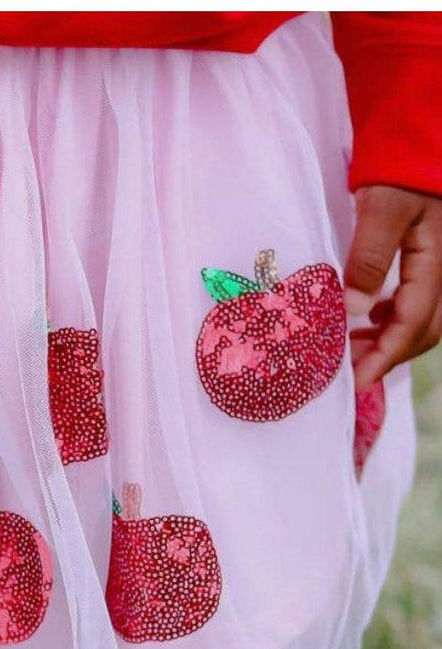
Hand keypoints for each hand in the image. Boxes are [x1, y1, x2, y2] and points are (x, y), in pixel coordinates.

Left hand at [344, 185, 441, 390]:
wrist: (419, 136)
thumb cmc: (401, 167)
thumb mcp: (381, 210)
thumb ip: (369, 258)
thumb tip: (354, 309)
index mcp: (437, 262)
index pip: (412, 326)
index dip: (383, 358)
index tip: (355, 382)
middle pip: (424, 331)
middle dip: (387, 356)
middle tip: (347, 370)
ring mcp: (441, 263)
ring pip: (423, 317)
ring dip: (388, 339)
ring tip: (350, 347)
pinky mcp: (431, 256)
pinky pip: (418, 299)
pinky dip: (393, 317)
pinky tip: (369, 316)